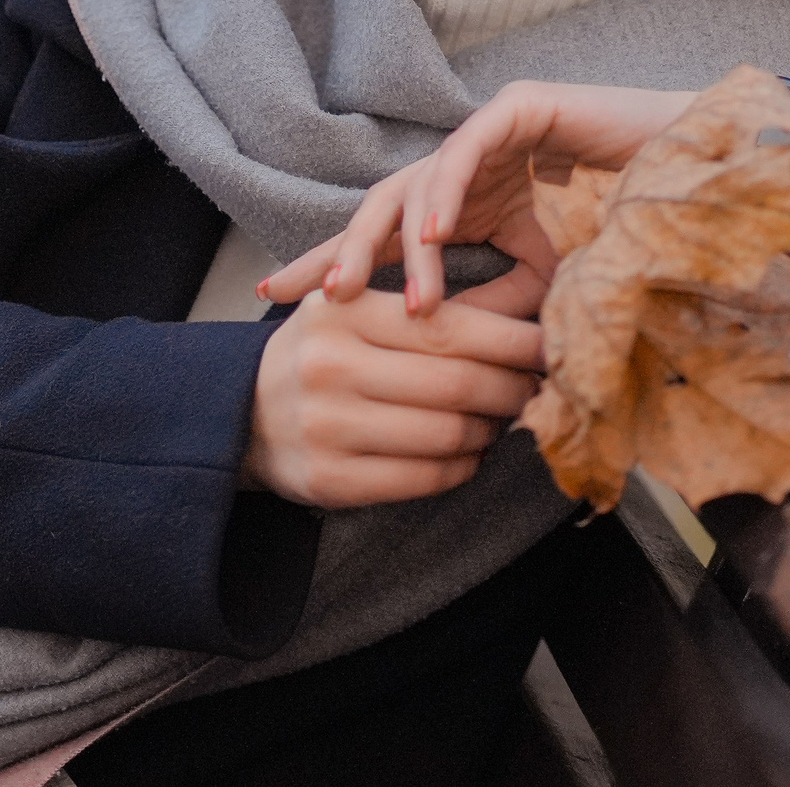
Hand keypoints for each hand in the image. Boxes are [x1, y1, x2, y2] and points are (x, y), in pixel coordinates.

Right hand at [242, 276, 546, 507]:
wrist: (239, 410)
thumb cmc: (321, 351)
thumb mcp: (354, 309)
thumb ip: (423, 307)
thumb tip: (521, 329)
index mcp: (344, 311)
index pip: (451, 326)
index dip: (513, 340)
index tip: (551, 345)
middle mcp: (331, 366)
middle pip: (458, 383)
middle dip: (512, 388)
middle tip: (536, 388)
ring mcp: (328, 428)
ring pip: (448, 435)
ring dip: (489, 431)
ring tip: (498, 420)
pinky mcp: (329, 481)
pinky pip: (424, 478)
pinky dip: (461, 468)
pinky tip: (467, 453)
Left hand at [261, 81, 696, 316]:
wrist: (691, 175)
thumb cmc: (624, 226)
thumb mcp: (548, 281)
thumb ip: (502, 307)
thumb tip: (464, 359)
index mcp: (465, 202)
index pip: (388, 238)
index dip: (335, 264)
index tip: (281, 299)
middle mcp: (464, 166)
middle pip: (383, 209)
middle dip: (340, 252)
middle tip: (308, 297)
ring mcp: (487, 134)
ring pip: (417, 184)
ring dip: (400, 246)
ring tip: (385, 296)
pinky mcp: (518, 108)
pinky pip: (466, 151)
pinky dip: (446, 191)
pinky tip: (431, 234)